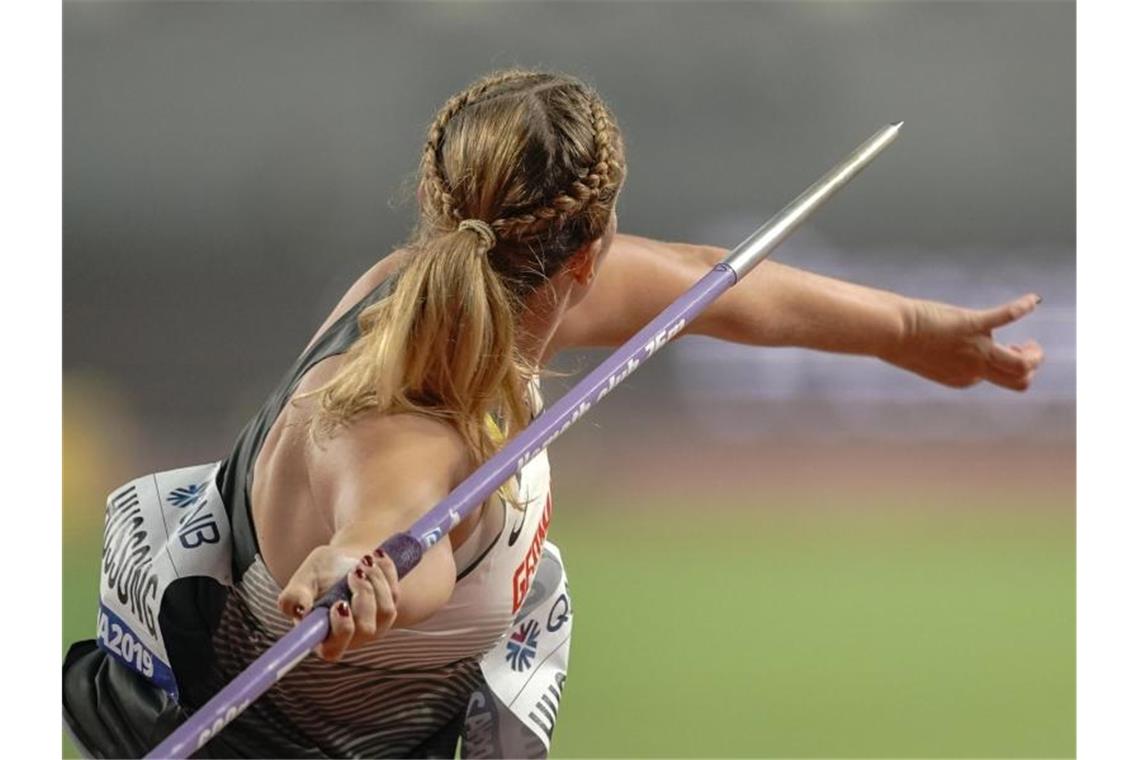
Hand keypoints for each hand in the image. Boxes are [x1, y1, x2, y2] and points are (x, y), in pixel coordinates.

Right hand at [277, 546, 400, 661]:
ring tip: (362, 563)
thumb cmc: (320, 573)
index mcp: (322, 636)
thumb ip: (294, 596)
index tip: (339, 604)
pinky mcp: (389, 612)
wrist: (344, 559)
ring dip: (375, 581)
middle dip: (363, 595)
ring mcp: (373, 626)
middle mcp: (350, 637)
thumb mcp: (304, 579)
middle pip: (366, 629)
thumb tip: (299, 610)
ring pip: (386, 611)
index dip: (340, 630)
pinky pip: (395, 594)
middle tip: (354, 573)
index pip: (333, 650)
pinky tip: (375, 560)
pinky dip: (385, 573)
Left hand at [884, 293, 1044, 390]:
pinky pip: (1005, 317)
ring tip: (1032, 342)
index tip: (1000, 347)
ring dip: (1034, 354)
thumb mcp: (925, 354)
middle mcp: (972, 369)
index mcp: (961, 379)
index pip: (995, 379)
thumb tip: (944, 344)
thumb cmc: (899, 340)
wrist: (889, 331)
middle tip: (1027, 349)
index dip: (1003, 365)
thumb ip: (943, 355)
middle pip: (1017, 381)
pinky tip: (1033, 299)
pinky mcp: (972, 324)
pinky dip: (1021, 307)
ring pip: (1021, 365)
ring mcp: (974, 349)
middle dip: (1029, 367)